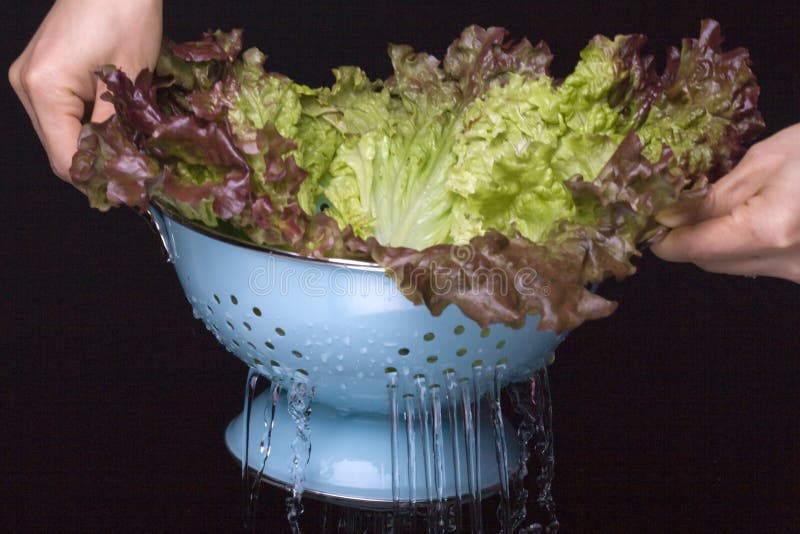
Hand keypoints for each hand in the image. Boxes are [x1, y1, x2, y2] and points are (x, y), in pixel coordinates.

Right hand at [9, 0, 161, 179]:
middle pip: (58, 149)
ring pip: (60, 134)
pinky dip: (86, 124)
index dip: (97, 180)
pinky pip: (61, 114)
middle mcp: (27, 86)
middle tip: (134, 175)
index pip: (65, 159)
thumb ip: (118, 131)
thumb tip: (122, 168)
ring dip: (92, 145)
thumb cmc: (124, 15)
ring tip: (127, 147)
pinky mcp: (40, 73)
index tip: (130, 192)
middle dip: (96, 165)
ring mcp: (29, 78)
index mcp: (44, 88)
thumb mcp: (128, 82)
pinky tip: (112, 123)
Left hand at [652, 124, 799, 282]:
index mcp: (767, 229)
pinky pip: (756, 264)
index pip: (689, 249)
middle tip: (675, 207)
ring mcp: (797, 273)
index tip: (648, 218)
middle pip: (707, 262)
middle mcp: (783, 262)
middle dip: (685, 238)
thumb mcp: (767, 160)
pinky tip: (746, 217)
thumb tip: (666, 216)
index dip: (662, 236)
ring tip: (712, 208)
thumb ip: (713, 196)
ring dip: (712, 242)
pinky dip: (740, 244)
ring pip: (730, 266)